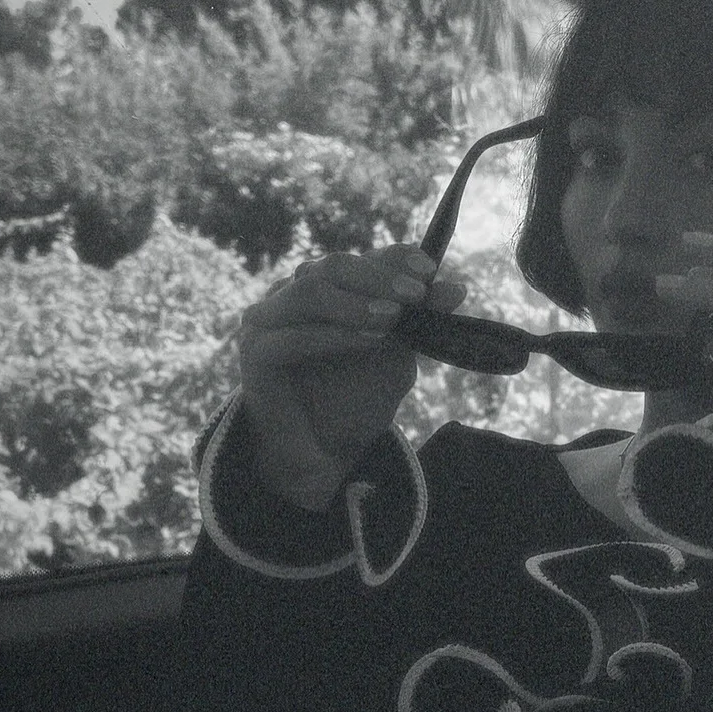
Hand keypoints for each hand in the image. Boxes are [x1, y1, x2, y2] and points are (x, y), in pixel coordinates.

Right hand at [237, 245, 465, 509]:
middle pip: (331, 266)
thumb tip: (456, 288)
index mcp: (326, 289)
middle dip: (379, 277)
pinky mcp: (255, 356)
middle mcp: (291, 296)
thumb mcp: (397, 357)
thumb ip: (418, 323)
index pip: (360, 258)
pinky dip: (333, 335)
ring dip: (356, 302)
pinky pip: (292, 337)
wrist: (323, 454)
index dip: (395, 257)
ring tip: (394, 317)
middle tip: (416, 295)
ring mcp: (267, 322)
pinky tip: (369, 340)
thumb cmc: (357, 400)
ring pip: (308, 293)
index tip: (430, 270)